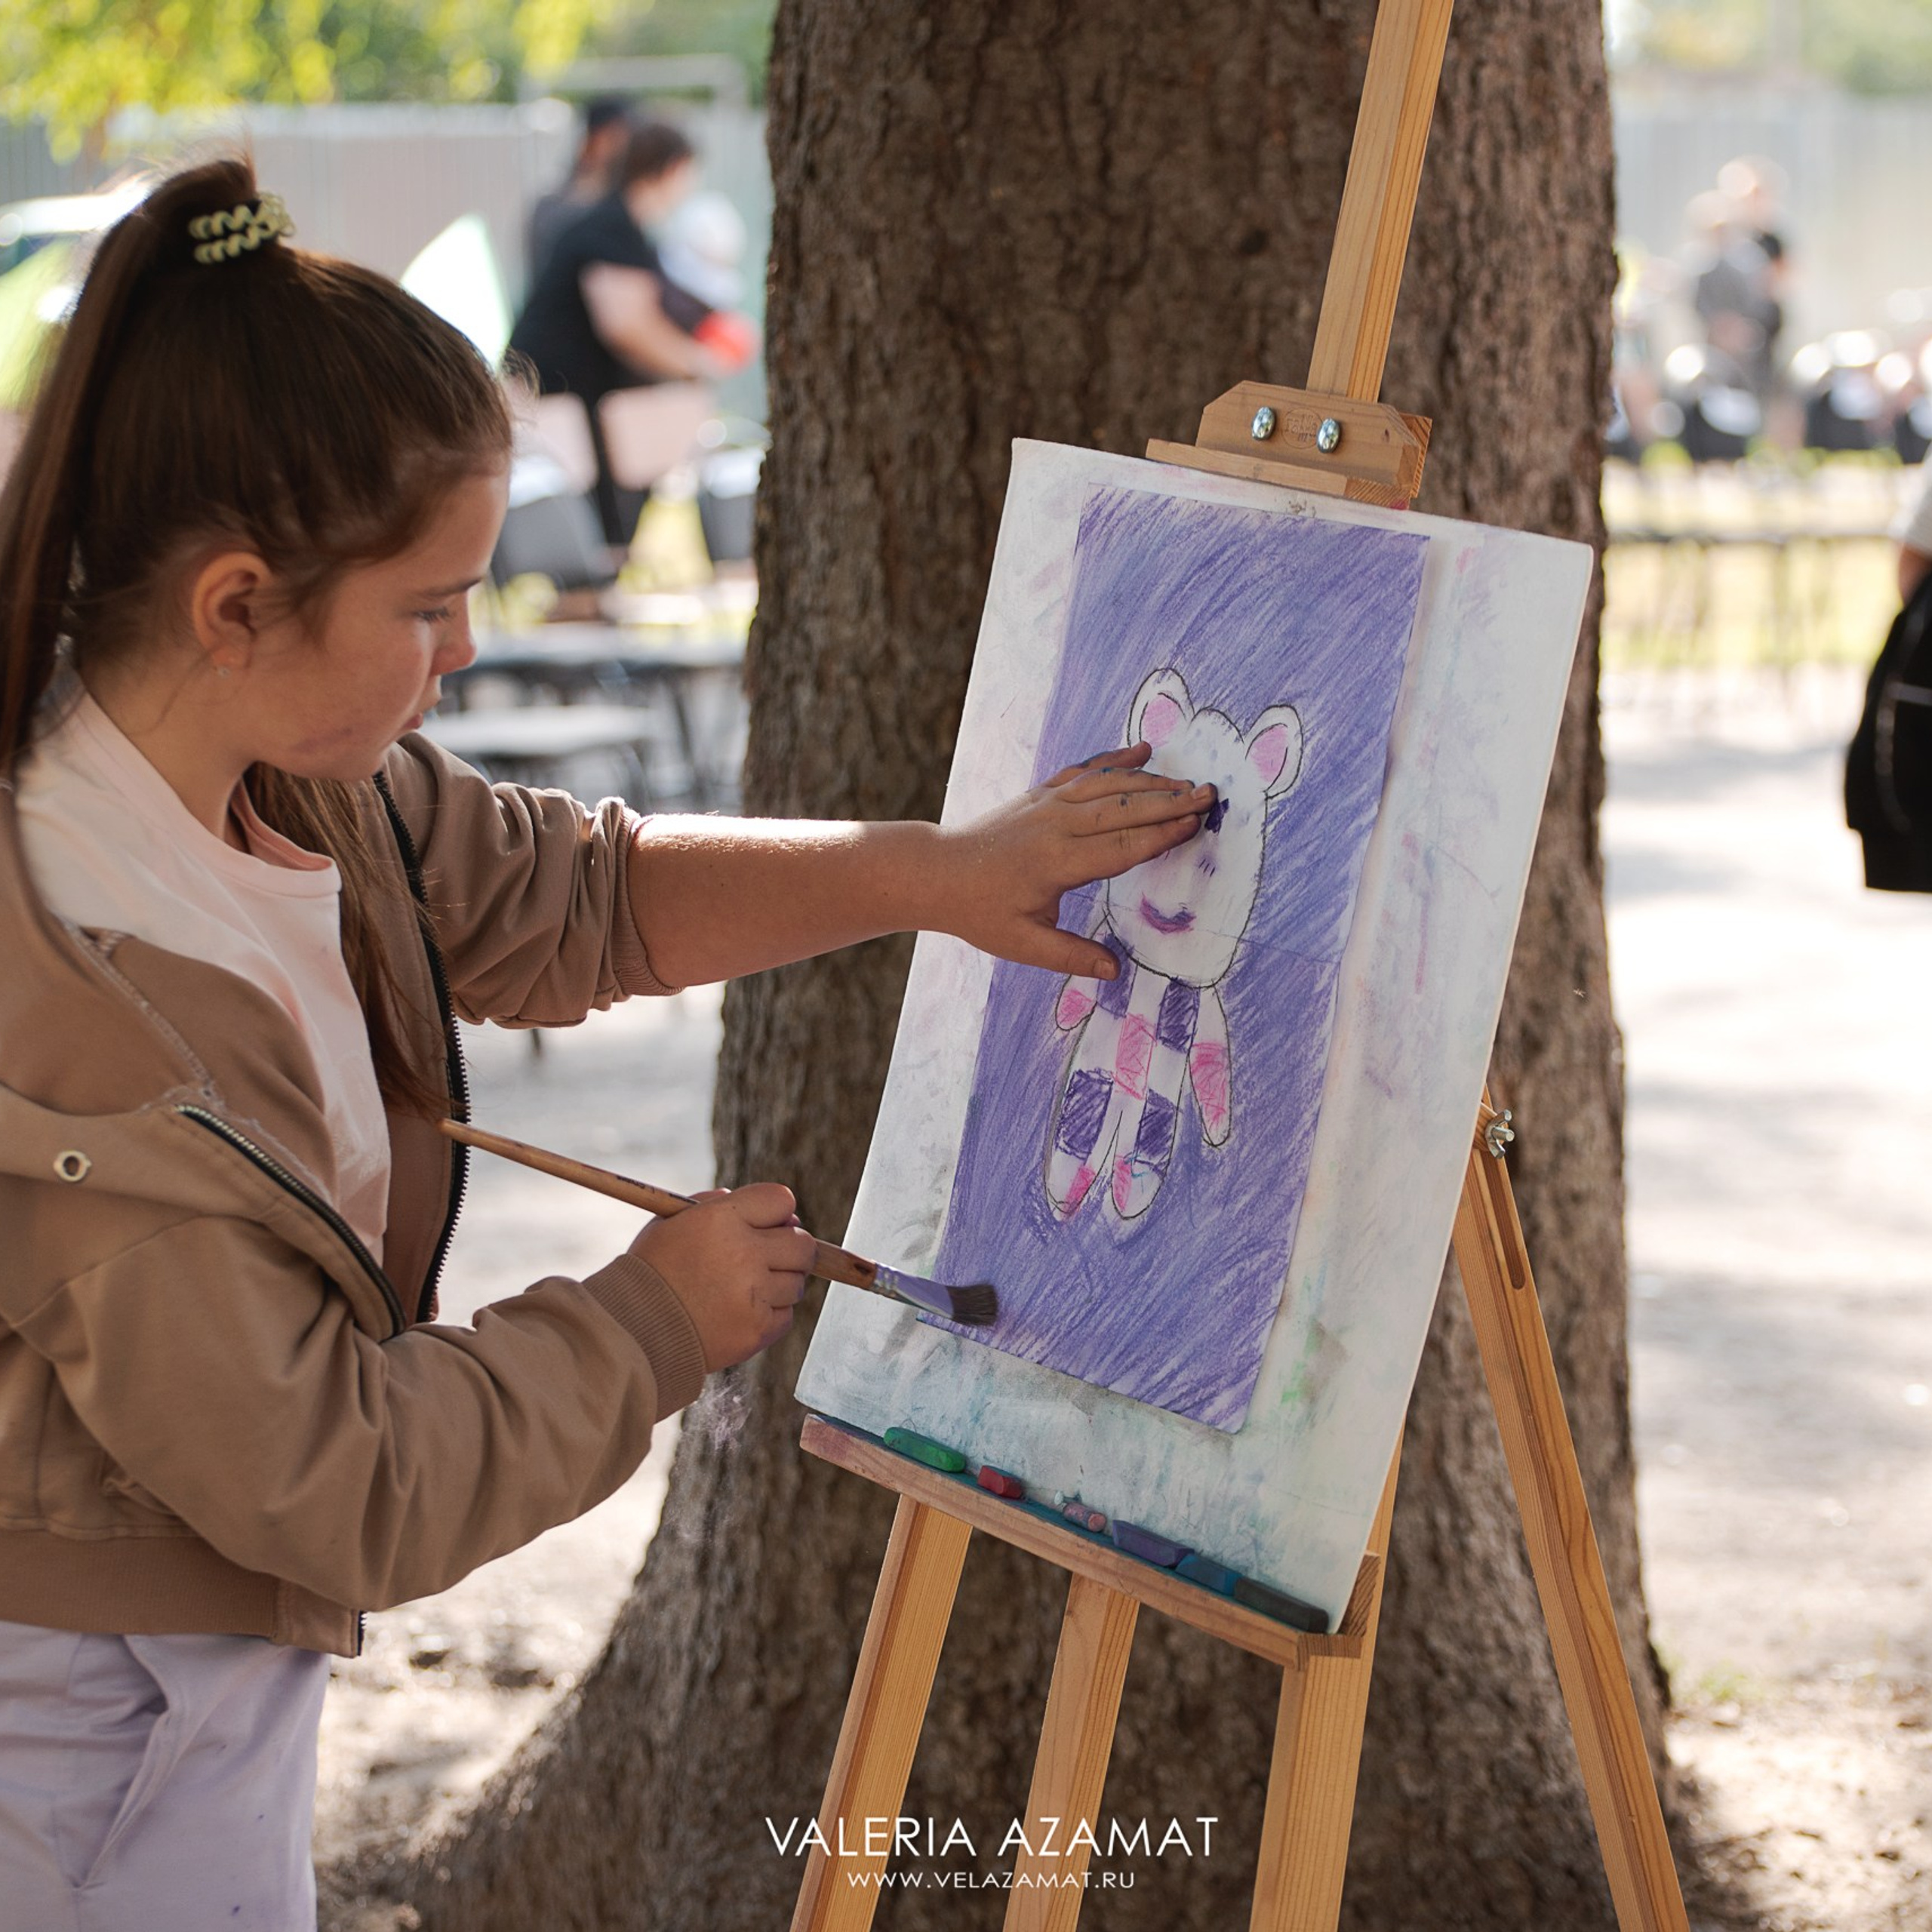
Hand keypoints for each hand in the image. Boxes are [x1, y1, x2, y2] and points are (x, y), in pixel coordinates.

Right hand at [628, 1184, 817, 1370]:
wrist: (632, 1331)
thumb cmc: (650, 1272)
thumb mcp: (670, 1222)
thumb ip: (712, 1204)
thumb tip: (753, 1203)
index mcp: (722, 1218)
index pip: (781, 1199)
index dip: (777, 1212)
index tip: (769, 1224)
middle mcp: (744, 1252)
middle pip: (803, 1243)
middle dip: (792, 1248)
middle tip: (771, 1258)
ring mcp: (755, 1293)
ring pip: (797, 1282)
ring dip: (779, 1285)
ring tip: (745, 1290)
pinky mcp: (758, 1328)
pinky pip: (786, 1316)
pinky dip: (770, 1315)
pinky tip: (740, 1313)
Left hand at [935, 743, 1213, 977]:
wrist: (936, 872)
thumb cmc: (979, 912)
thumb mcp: (1022, 945)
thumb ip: (1070, 957)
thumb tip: (1114, 971)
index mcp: (1056, 863)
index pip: (1120, 847)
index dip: (1159, 836)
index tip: (1193, 825)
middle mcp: (1055, 826)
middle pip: (1122, 809)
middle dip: (1169, 801)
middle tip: (1210, 794)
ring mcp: (1047, 804)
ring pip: (1107, 785)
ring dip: (1150, 780)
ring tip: (1188, 780)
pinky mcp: (1040, 794)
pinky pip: (1083, 771)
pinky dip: (1113, 759)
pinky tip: (1141, 750)